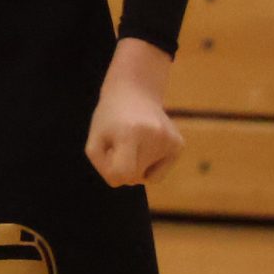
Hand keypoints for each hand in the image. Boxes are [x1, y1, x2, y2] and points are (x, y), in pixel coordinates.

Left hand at [86, 39, 183, 186]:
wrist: (134, 92)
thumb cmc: (109, 119)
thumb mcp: (94, 140)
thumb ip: (104, 167)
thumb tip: (131, 181)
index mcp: (129, 133)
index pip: (123, 174)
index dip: (111, 172)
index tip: (109, 155)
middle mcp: (154, 136)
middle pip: (135, 177)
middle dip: (123, 168)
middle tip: (120, 144)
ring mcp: (170, 140)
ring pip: (148, 177)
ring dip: (137, 165)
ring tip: (134, 141)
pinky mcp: (179, 144)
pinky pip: (160, 172)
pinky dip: (150, 163)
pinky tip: (147, 143)